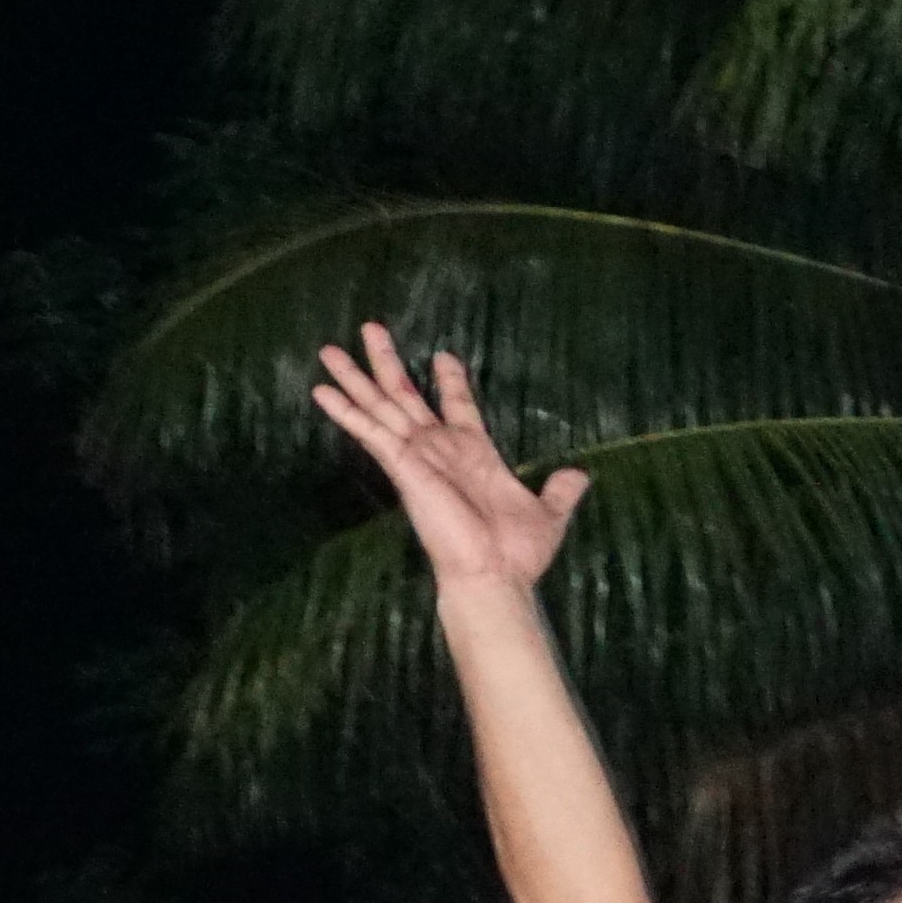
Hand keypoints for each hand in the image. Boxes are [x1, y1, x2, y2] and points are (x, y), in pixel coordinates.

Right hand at [312, 325, 589, 595]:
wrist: (494, 575)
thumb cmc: (517, 552)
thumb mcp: (549, 514)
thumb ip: (560, 491)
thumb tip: (580, 475)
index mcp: (474, 453)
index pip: (459, 406)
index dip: (451, 380)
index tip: (444, 355)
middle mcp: (440, 450)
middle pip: (407, 396)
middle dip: (388, 363)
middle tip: (371, 327)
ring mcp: (418, 456)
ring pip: (381, 406)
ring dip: (357, 377)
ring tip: (330, 348)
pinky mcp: (403, 466)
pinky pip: (371, 433)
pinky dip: (347, 412)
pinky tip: (321, 391)